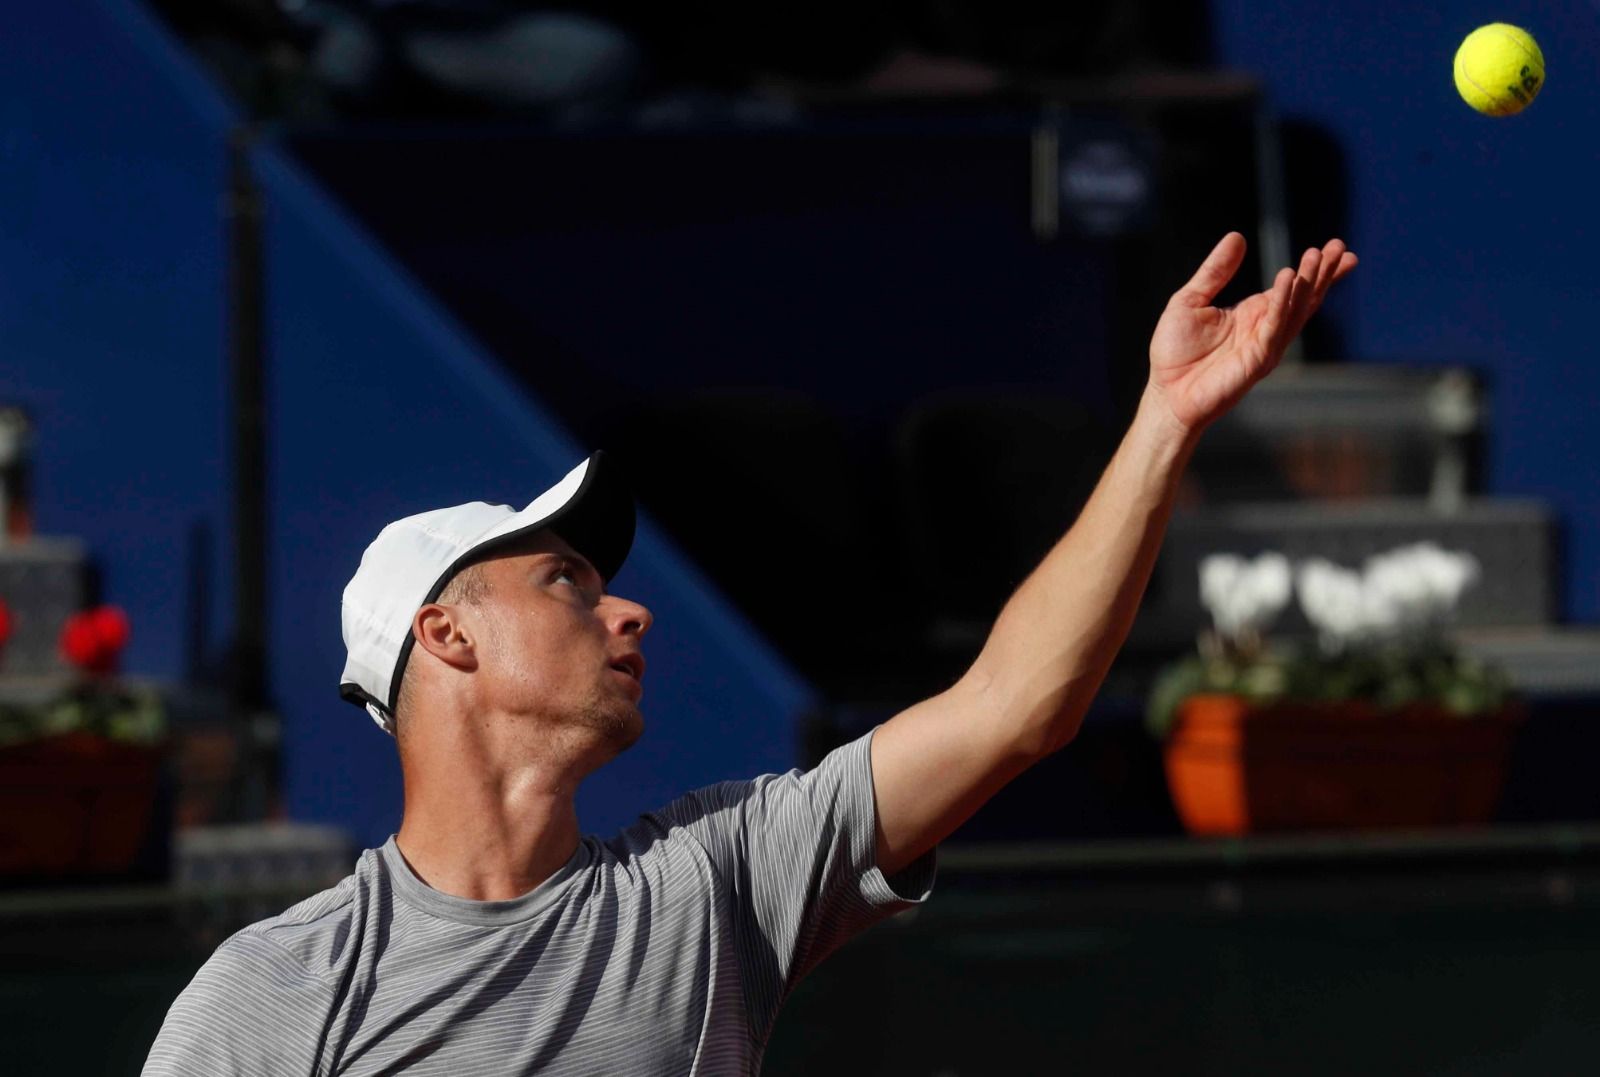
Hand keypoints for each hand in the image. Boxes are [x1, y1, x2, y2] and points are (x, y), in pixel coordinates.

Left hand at [1146, 233, 1356, 434]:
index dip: (1315, 270)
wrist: (1166, 393)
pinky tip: (1288, 279)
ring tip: (1317, 255)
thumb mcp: (1190, 300)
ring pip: (1294, 310)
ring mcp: (1264, 345)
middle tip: (1339, 246)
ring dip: (1308, 282)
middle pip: (1302, 297)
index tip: (1336, 247)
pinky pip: (1274, 327)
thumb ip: (1215, 271)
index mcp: (1253, 314)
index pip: (1291, 287)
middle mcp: (1265, 328)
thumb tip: (1237, 237)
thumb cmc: (1175, 351)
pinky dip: (1282, 303)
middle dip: (1321, 272)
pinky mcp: (1257, 360)